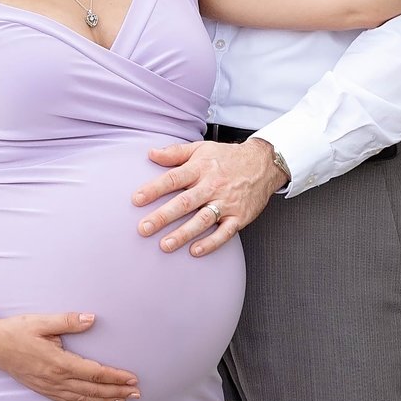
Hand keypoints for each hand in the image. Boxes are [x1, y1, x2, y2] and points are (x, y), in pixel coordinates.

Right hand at [0, 310, 139, 400]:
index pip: (94, 373)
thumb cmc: (16, 331)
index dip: (115, 377)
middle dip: (117, 392)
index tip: (133, 379)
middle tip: (137, 394)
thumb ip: (68, 321)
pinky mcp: (43, 389)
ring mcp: (49, 387)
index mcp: (58, 362)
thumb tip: (92, 319)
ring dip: (105, 400)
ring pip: (83, 398)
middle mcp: (56, 379)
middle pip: (93, 389)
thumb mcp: (42, 322)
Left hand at [133, 138, 278, 254]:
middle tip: (144, 228)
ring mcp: (227, 202)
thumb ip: (175, 153)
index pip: (173, 179)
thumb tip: (150, 153)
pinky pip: (225, 232)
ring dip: (183, 234)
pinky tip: (195, 251)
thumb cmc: (227, 158)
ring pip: (202, 220)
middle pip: (185, 202)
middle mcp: (212, 186)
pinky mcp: (240, 217)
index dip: (154, 189)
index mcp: (200, 168)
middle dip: (163, 216)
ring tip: (165, 245)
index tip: (136, 199)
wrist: (263, 163)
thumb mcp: (200, 149)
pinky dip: (211, 243)